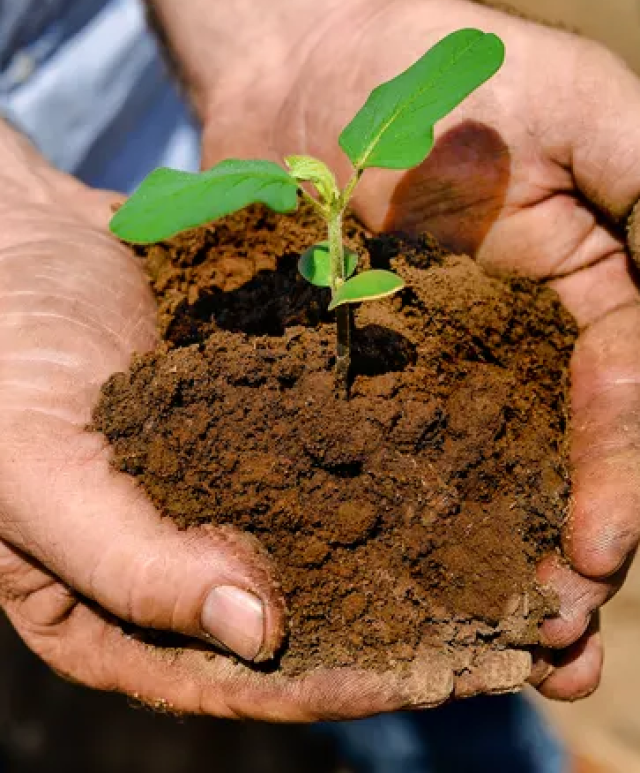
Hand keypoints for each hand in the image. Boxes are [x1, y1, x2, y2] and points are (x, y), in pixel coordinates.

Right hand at [0, 131, 531, 718]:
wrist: (12, 240)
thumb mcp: (35, 476)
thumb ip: (131, 563)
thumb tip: (257, 634)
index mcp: (112, 605)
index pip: (232, 676)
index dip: (331, 685)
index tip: (434, 681)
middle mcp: (179, 553)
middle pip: (297, 617)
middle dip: (394, 629)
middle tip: (501, 632)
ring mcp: (220, 482)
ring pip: (323, 536)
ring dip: (406, 549)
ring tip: (498, 556)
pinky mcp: (248, 417)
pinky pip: (321, 450)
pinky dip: (381, 459)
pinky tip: (449, 459)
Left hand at [204, 0, 639, 701]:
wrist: (314, 66)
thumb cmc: (448, 71)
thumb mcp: (579, 110)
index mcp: (585, 293)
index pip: (620, 405)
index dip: (620, 485)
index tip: (598, 560)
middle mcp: (514, 344)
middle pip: (554, 467)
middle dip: (563, 556)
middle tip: (553, 651)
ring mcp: (430, 360)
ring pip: (471, 478)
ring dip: (485, 562)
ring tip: (485, 654)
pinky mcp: (352, 362)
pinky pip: (374, 449)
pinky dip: (388, 511)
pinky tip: (379, 577)